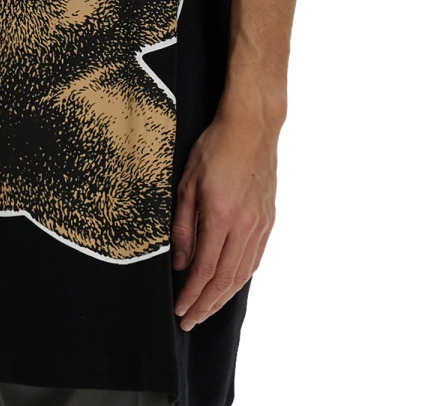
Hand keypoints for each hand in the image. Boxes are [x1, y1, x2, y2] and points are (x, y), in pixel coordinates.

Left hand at [170, 106, 278, 329]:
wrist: (252, 128)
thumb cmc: (214, 149)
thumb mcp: (187, 183)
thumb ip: (183, 226)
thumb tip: (179, 263)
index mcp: (222, 216)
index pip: (206, 269)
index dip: (192, 294)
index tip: (180, 310)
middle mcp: (246, 226)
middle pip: (226, 279)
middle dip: (206, 305)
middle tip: (189, 321)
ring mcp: (261, 224)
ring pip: (243, 273)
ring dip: (223, 297)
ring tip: (206, 310)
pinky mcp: (269, 219)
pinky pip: (255, 259)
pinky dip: (240, 278)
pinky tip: (229, 285)